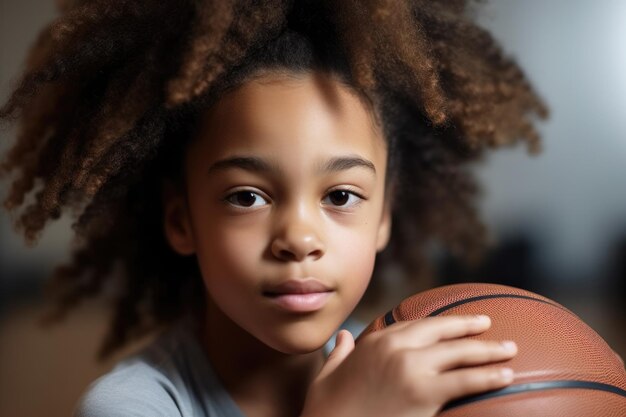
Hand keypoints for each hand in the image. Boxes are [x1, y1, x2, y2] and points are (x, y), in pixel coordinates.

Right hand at [301, 315, 516, 416]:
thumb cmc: (327, 408)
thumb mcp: (328, 374)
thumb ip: (339, 353)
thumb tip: (342, 337)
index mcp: (376, 341)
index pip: (417, 325)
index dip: (441, 323)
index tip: (454, 322)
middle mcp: (396, 348)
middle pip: (443, 331)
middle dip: (470, 327)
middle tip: (490, 324)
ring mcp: (411, 369)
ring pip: (460, 353)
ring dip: (489, 350)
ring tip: (510, 349)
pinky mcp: (424, 394)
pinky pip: (465, 381)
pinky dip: (489, 376)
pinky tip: (506, 375)